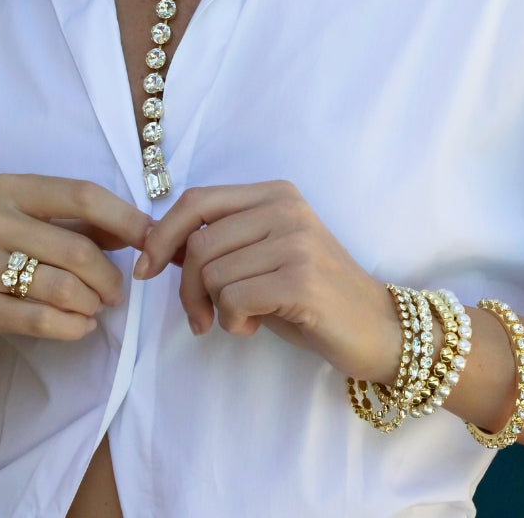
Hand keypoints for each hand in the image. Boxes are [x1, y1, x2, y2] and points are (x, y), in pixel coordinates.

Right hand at [0, 174, 150, 370]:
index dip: (124, 218)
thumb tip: (138, 229)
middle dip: (110, 274)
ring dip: (92, 302)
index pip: (82, 195)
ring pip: (63, 286)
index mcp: (11, 189)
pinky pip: (42, 318)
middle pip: (78, 247)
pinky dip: (73, 326)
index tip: (150, 238)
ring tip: (94, 308)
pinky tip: (81, 326)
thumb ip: (79, 223)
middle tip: (118, 291)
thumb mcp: (27, 224)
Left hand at [134, 180, 400, 382]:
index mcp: (275, 193)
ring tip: (243, 318)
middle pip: (198, 244)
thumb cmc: (313, 297)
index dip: (161, 234)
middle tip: (202, 317)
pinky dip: (232, 322)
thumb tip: (156, 244)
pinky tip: (255, 326)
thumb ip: (223, 243)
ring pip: (211, 274)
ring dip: (214, 309)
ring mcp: (296, 241)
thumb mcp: (264, 257)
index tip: (145, 268)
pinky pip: (232, 299)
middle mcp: (286, 208)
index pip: (196, 200)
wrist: (378, 329)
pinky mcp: (301, 279)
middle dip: (185, 289)